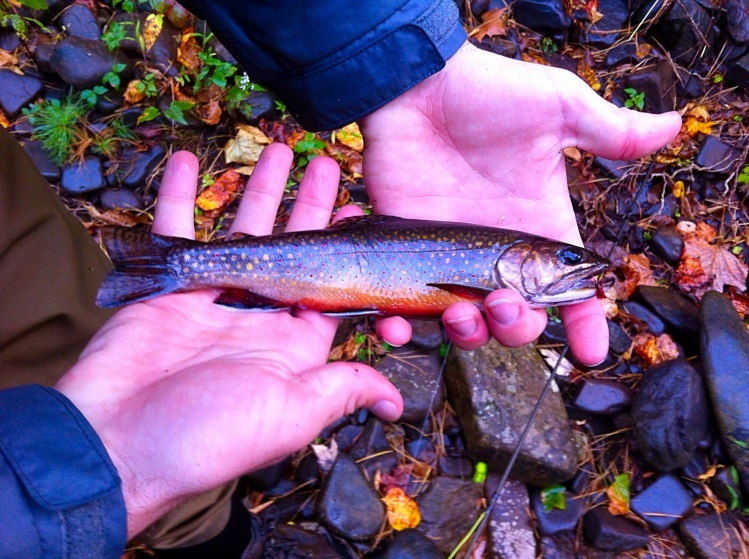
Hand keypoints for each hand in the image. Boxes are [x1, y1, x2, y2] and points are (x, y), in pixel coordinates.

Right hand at [55, 144, 402, 537]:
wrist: (120, 444)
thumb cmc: (211, 436)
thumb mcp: (289, 413)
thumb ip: (341, 390)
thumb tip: (395, 401)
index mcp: (291, 341)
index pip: (329, 284)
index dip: (345, 247)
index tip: (356, 209)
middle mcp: (256, 315)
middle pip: (289, 246)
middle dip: (306, 204)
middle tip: (324, 163)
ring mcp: (212, 298)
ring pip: (238, 229)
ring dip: (256, 189)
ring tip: (276, 150)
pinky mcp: (169, 288)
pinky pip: (175, 230)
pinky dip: (180, 195)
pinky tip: (191, 160)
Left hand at [360, 42, 681, 363]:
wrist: (417, 86)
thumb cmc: (488, 95)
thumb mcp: (558, 109)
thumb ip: (610, 132)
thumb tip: (675, 125)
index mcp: (538, 230)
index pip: (569, 290)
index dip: (585, 322)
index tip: (592, 352)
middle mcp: (497, 255)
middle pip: (518, 318)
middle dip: (518, 328)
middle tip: (504, 304)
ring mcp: (449, 259)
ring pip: (465, 324)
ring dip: (468, 335)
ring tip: (461, 313)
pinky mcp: (406, 256)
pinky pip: (402, 308)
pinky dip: (397, 327)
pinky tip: (395, 325)